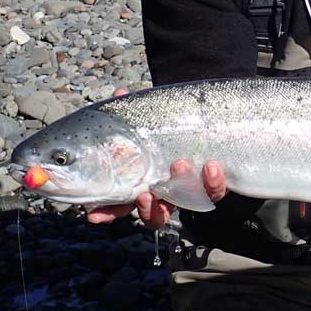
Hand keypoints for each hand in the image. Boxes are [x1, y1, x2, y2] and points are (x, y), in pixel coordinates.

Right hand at [85, 88, 226, 227]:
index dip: (107, 212)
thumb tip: (119, 94)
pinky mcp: (215, 184)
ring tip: (179, 165)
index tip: (93, 216)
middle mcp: (167, 189)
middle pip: (153, 214)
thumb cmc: (174, 120)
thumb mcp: (151, 113)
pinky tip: (211, 165)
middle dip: (148, 209)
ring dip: (181, 189)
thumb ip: (134, 109)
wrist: (216, 117)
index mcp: (144, 178)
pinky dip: (213, 182)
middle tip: (144, 196)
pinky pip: (214, 192)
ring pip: (185, 204)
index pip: (121, 202)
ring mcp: (192, 189)